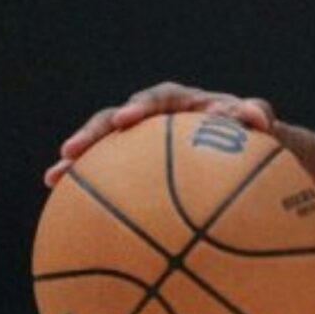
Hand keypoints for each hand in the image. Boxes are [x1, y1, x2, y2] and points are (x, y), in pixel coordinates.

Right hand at [43, 81, 276, 187]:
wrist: (250, 156)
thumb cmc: (256, 137)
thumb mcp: (262, 125)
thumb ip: (258, 115)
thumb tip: (256, 115)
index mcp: (183, 102)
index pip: (157, 99)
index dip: (140, 106)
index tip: (127, 120)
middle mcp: (156, 119)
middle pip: (116, 120)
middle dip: (93, 132)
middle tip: (70, 150)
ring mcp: (142, 144)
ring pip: (104, 149)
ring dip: (77, 161)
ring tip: (53, 178)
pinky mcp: (136, 169)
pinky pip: (109, 178)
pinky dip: (89, 190)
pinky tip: (68, 215)